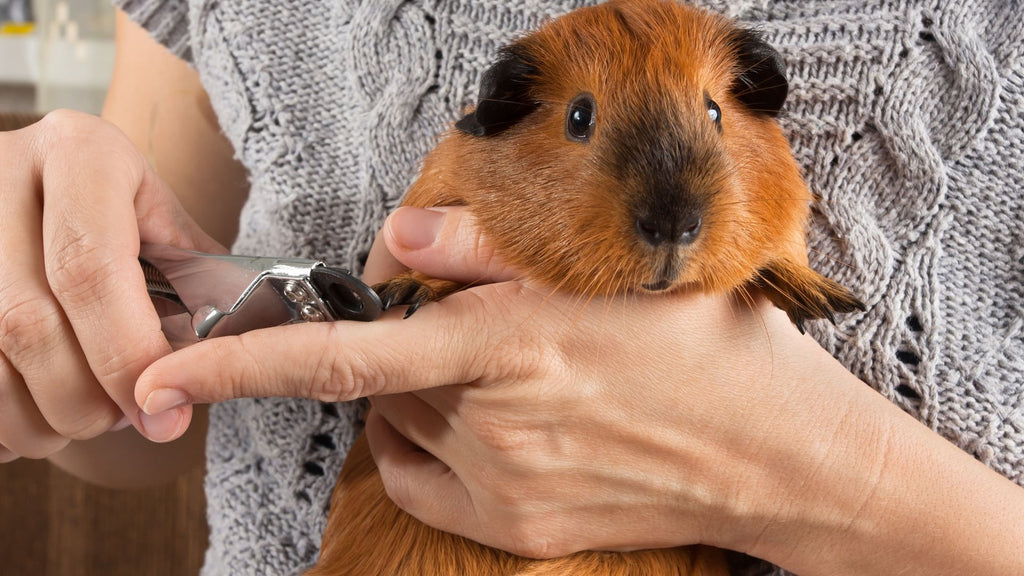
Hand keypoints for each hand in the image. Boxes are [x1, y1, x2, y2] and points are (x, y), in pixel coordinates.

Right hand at [0, 110, 222, 462]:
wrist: (50, 185)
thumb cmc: (123, 214)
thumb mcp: (164, 226)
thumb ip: (195, 287)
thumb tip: (208, 376)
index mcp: (80, 154)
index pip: (89, 267)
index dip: (124, 355)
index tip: (160, 414)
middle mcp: (2, 174)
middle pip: (25, 321)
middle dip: (80, 399)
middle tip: (119, 421)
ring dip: (32, 416)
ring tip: (74, 423)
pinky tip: (28, 421)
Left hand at [133, 207, 855, 554]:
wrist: (779, 460)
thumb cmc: (709, 349)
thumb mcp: (614, 274)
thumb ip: (486, 253)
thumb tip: (394, 244)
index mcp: (515, 345)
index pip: (349, 352)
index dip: (247, 362)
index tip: (172, 371)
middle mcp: (496, 426)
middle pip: (383, 380)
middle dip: (406, 347)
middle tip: (482, 329)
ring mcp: (503, 489)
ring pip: (405, 427)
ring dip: (425, 396)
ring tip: (513, 380)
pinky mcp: (515, 532)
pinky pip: (425, 480)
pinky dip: (431, 446)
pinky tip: (498, 428)